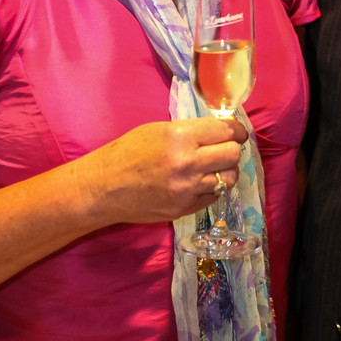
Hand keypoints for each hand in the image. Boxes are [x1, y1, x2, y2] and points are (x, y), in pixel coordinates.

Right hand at [78, 117, 248, 226]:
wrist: (103, 187)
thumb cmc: (128, 152)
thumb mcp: (159, 130)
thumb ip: (191, 131)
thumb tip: (221, 131)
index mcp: (180, 137)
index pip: (226, 132)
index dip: (236, 130)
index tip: (237, 132)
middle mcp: (187, 164)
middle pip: (232, 155)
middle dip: (232, 149)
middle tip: (226, 147)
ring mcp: (187, 190)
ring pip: (228, 178)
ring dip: (225, 170)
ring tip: (214, 166)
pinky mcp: (183, 209)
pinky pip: (213, 197)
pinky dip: (212, 188)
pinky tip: (200, 182)